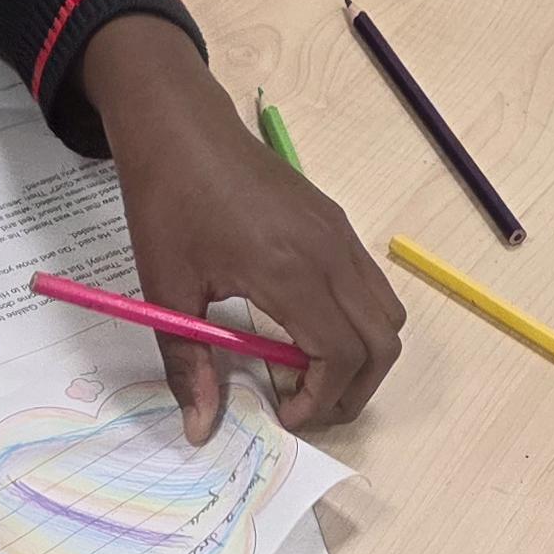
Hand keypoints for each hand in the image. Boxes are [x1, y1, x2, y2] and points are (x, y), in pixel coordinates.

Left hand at [81, 15, 404, 440]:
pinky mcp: (335, 223)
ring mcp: (339, 234)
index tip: (285, 415)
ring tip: (306, 373)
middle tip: (306, 407)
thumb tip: (200, 429)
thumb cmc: (167, 200)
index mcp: (290, 270)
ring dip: (360, 356)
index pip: (341, 355)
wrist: (179, 124)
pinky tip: (302, 329)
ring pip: (386, 313)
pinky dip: (355, 322)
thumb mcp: (166, 290)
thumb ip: (188, 364)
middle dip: (353, 389)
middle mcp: (330, 251)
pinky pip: (370, 285)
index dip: (320, 399)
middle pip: (382, 342)